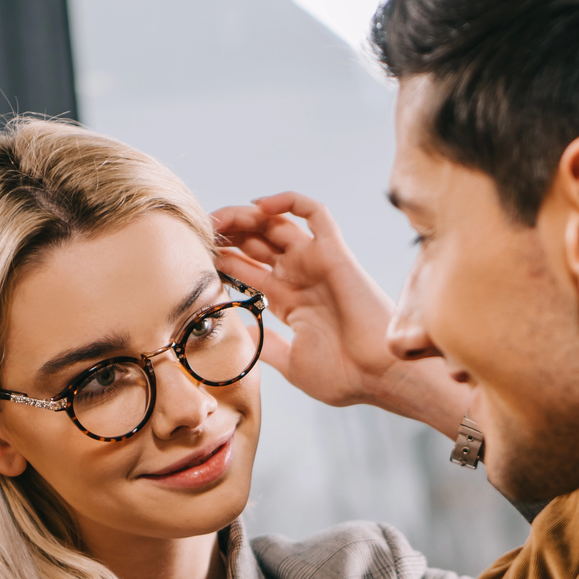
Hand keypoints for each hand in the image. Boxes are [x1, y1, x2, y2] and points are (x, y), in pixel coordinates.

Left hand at [213, 192, 469, 437]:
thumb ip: (265, 344)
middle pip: (259, 243)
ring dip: (248, 216)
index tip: (197, 256)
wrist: (380, 376)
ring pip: (278, 224)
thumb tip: (238, 333)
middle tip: (203, 231)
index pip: (250, 271)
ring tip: (223, 218)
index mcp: (291, 303)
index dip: (224, 260)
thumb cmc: (345, 377)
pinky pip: (314, 212)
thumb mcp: (291, 364)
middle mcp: (303, 278)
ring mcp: (317, 263)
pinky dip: (287, 201)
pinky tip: (258, 206)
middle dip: (230, 234)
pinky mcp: (334, 252)